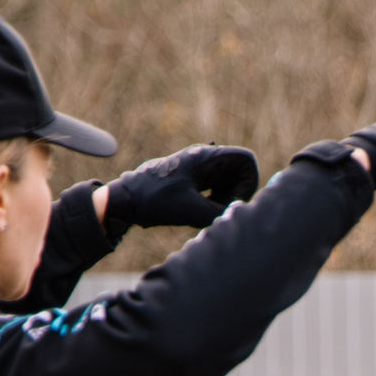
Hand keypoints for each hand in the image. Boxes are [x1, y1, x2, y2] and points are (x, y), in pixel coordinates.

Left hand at [104, 144, 259, 233]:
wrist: (126, 199)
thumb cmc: (153, 199)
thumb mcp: (188, 210)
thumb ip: (216, 214)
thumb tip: (235, 218)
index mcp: (206, 157)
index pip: (246, 160)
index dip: (249, 182)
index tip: (234, 202)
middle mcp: (205, 159)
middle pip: (239, 173)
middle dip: (237, 194)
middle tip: (221, 210)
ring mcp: (199, 169)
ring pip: (228, 182)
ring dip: (226, 199)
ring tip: (209, 212)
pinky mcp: (193, 181)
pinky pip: (216, 189)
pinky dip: (216, 202)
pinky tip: (201, 212)